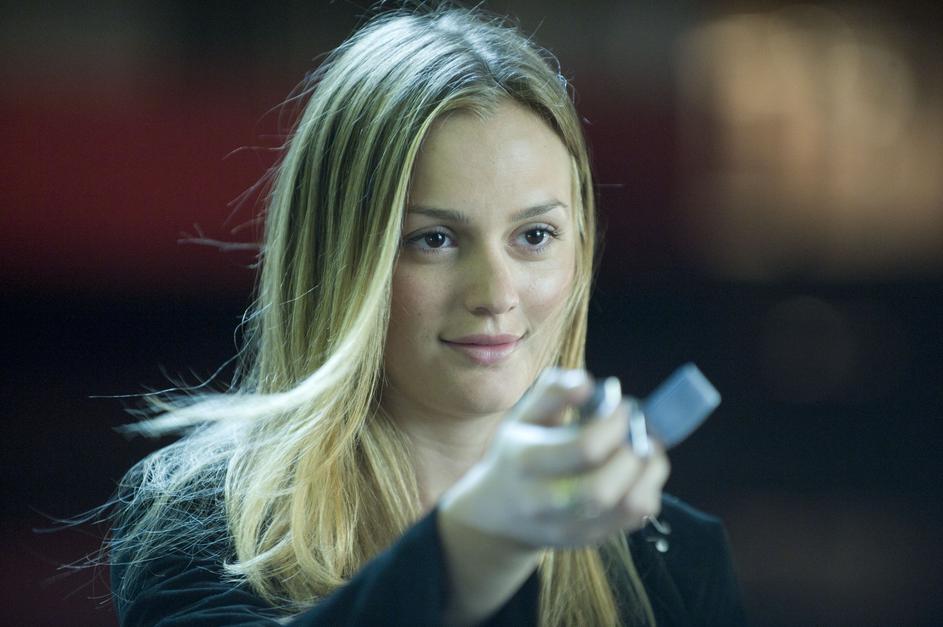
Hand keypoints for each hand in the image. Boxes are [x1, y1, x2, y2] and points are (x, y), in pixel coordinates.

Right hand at [439, 368, 669, 549]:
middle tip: (638, 431)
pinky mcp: (588, 539)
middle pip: (602, 489)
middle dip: (633, 453)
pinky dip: (648, 489)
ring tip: (647, 449)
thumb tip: (587, 385)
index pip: (584, 449)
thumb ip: (552, 391)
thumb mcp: (523, 416)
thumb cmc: (517, 452)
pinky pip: (633, 518)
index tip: (623, 407)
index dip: (615, 424)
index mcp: (525, 462)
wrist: (498, 514)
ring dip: (649, 472)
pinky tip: (639, 471)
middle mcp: (542, 502)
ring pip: (626, 507)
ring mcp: (567, 527)